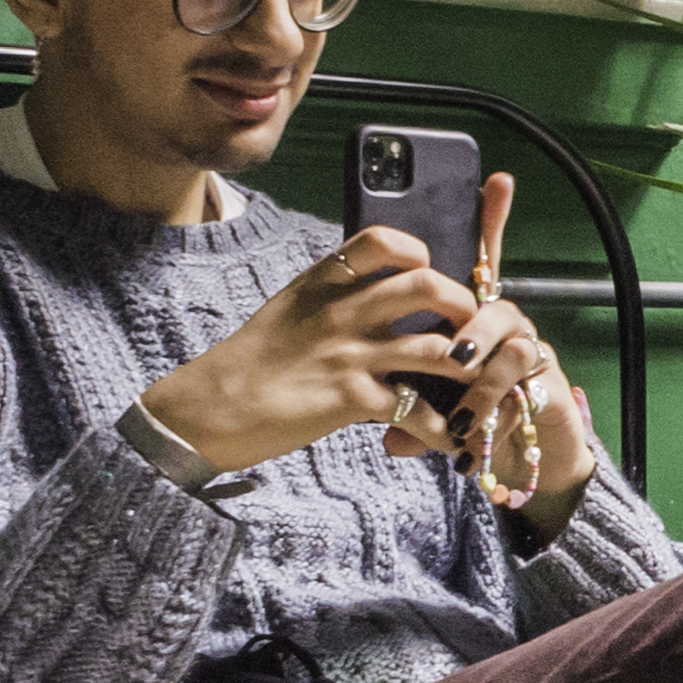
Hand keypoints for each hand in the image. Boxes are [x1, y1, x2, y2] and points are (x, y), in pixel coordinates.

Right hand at [141, 232, 461, 476]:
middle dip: (462, 305)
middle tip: (468, 327)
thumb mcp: (288, 310)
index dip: (418, 251)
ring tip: (473, 381)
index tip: (427, 269)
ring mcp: (348, 355)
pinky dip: (442, 429)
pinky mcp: (350, 400)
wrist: (209, 408)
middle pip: (427, 286)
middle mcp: (341, 312)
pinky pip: (416, 410)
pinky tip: (449, 440)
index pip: (384, 241)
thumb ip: (332, 298)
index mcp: (324, 282)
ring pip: (437, 348)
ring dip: (467, 367)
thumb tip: (373, 292)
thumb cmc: (250, 363)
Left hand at [370, 171, 599, 529]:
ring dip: (486, 379)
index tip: (497, 181)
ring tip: (463, 412)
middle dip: (476, 325)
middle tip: (454, 354)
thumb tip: (382, 431)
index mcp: (473, 321)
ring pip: (517, 348)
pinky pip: (527, 395)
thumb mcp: (431, 406)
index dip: (492, 223)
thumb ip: (408, 406)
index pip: (482, 264)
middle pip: (498, 306)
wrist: (522, 463)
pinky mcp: (547, 395)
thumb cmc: (472, 420)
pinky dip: (496, 421)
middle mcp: (506, 333)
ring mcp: (530, 361)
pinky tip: (474, 443)